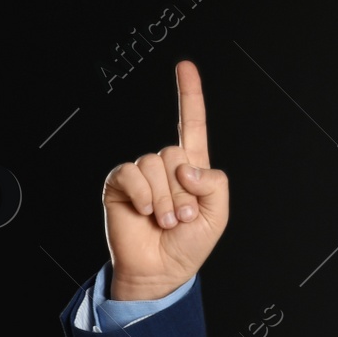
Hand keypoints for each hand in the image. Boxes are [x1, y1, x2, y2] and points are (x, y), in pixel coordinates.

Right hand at [102, 60, 229, 300]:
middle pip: (176, 153)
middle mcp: (165, 166)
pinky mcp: (120, 183)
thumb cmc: (188, 244)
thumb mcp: (217, 215)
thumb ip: (214, 184)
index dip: (189, 95)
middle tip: (181, 218)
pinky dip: (143, 195)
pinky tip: (144, 213)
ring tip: (165, 221)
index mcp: (192, 169)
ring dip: (165, 199)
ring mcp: (141, 174)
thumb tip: (185, 167)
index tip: (185, 66)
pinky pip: (132, 173)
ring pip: (156, 164)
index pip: (191, 125)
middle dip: (183, 192)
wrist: (160, 270)